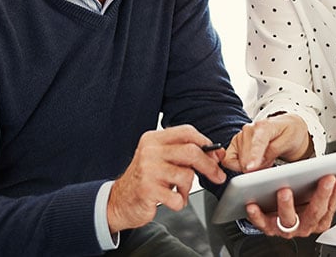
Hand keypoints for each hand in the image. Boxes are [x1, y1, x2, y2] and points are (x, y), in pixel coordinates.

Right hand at [107, 125, 225, 232]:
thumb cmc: (144, 179)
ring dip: (188, 188)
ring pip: (186, 175)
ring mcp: (148, 170)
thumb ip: (184, 153)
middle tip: (217, 175)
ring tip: (179, 191)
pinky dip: (179, 202)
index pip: (187, 132)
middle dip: (209, 166)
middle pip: (191, 152)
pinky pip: (177, 197)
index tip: (216, 155)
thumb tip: (215, 153)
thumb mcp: (160, 159)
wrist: (119, 201)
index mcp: (154, 139)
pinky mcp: (148, 190)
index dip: (206, 142)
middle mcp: (150, 151)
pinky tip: (170, 200)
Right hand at [220, 113, 312, 172]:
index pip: (256, 143)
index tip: (250, 168)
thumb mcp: (289, 141)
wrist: (286, 127)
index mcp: (263, 126)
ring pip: (237, 161)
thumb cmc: (288, 132)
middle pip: (244, 156)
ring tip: (264, 160)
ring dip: (250, 166)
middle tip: (269, 164)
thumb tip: (261, 161)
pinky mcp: (235, 144)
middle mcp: (249, 130)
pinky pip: (229, 160)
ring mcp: (240, 137)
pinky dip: (238, 166)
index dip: (253, 156)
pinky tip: (251, 163)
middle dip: (255, 167)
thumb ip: (274, 150)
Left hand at [245, 174, 335, 238]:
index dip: (334, 193)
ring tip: (284, 190)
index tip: (335, 177)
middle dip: (319, 195)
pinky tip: (253, 203)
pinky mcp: (268, 227)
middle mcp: (303, 226)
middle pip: (313, 213)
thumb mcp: (312, 194)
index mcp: (318, 220)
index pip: (329, 207)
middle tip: (323, 180)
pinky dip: (257, 214)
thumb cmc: (297, 200)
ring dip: (286, 205)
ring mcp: (286, 228)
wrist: (274, 213)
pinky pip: (262, 222)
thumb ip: (322, 186)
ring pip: (288, 219)